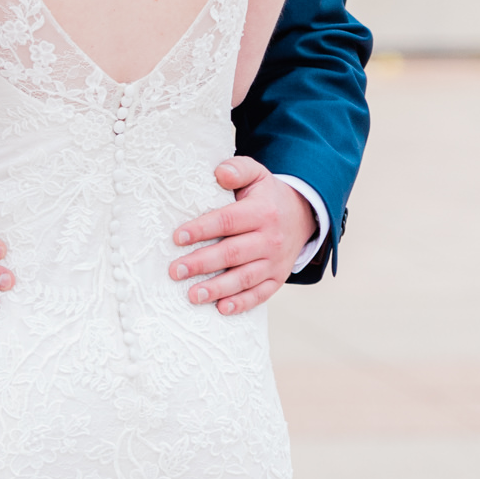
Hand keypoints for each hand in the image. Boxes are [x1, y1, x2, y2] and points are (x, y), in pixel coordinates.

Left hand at [169, 157, 315, 317]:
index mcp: (262, 211)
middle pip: (232, 253)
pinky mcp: (278, 278)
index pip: (228, 221)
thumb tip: (220, 173)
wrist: (304, 215)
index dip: (202, 229)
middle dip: (202, 263)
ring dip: (217, 289)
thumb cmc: (268, 195)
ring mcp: (275, 262)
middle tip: (175, 271)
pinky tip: (222, 309)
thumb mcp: (257, 174)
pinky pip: (261, 294)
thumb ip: (238, 170)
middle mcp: (270, 239)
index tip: (178, 237)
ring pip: (244, 278)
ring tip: (191, 295)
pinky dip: (242, 303)